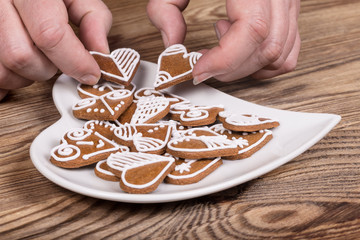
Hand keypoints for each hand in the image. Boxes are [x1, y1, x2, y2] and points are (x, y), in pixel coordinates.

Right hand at [0, 0, 111, 100]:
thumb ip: (93, 19)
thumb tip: (101, 52)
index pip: (49, 34)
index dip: (75, 61)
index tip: (91, 73)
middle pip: (21, 56)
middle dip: (47, 69)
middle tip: (57, 60)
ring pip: (3, 71)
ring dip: (26, 76)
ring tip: (37, 59)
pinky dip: (9, 82)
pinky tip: (20, 71)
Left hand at [147, 0, 300, 83]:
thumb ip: (165, 9)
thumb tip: (173, 46)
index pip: (253, 29)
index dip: (225, 60)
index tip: (198, 70)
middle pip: (267, 49)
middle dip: (230, 68)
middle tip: (203, 64)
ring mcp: (289, 1)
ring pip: (279, 55)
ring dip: (244, 65)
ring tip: (219, 44)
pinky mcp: (290, 10)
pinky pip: (288, 51)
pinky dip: (262, 63)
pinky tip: (239, 47)